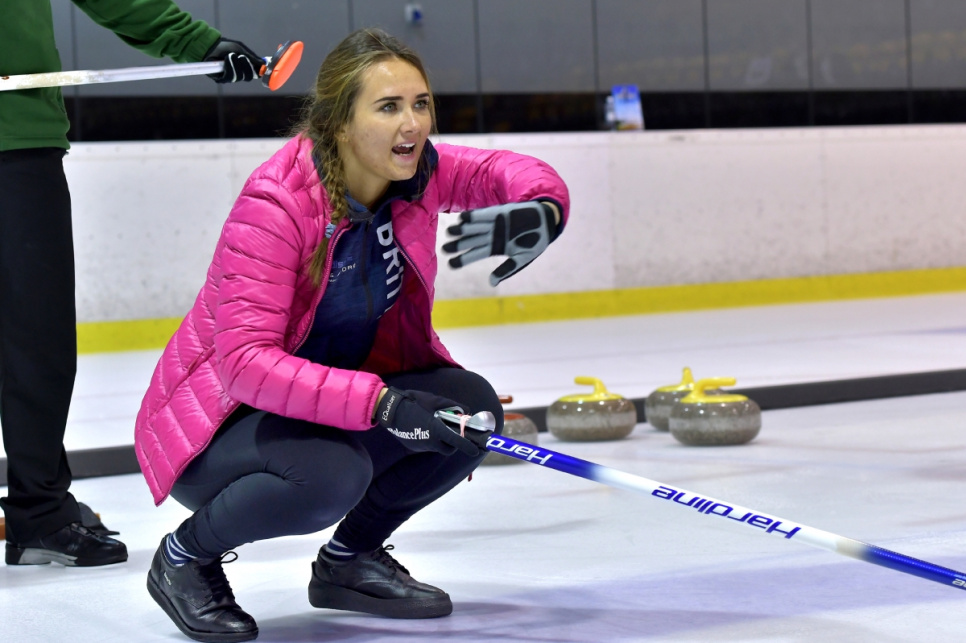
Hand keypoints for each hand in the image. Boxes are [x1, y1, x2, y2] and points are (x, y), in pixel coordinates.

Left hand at [203, 38, 261, 82]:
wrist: (209, 44)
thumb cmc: (224, 45)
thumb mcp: (240, 48)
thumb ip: (252, 57)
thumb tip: (263, 64)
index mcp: (243, 67)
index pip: (254, 74)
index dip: (257, 71)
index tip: (260, 67)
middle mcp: (237, 73)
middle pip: (248, 77)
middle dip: (246, 66)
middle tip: (242, 57)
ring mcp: (229, 77)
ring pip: (238, 77)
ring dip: (235, 65)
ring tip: (230, 55)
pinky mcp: (220, 79)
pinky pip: (229, 77)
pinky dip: (229, 67)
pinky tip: (226, 59)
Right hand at [375, 387, 480, 456]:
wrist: (390, 410)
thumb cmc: (414, 402)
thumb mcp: (435, 400)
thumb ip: (452, 406)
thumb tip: (466, 411)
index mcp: (436, 429)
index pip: (456, 441)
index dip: (467, 446)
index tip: (476, 451)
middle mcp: (430, 441)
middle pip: (448, 449)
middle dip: (454, 444)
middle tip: (453, 432)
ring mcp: (421, 446)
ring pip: (437, 447)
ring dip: (441, 440)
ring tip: (435, 425)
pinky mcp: (414, 447)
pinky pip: (427, 445)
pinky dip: (431, 439)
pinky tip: (424, 428)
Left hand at [442, 201, 558, 285]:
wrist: (547, 222)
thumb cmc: (535, 242)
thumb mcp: (522, 259)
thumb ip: (507, 270)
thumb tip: (491, 283)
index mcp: (496, 247)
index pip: (476, 254)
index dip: (463, 259)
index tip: (450, 264)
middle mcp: (493, 236)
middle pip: (471, 241)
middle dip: (458, 245)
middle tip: (444, 249)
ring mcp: (496, 224)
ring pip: (475, 228)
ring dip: (462, 230)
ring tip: (449, 232)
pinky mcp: (501, 213)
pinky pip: (484, 215)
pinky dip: (473, 216)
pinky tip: (461, 219)